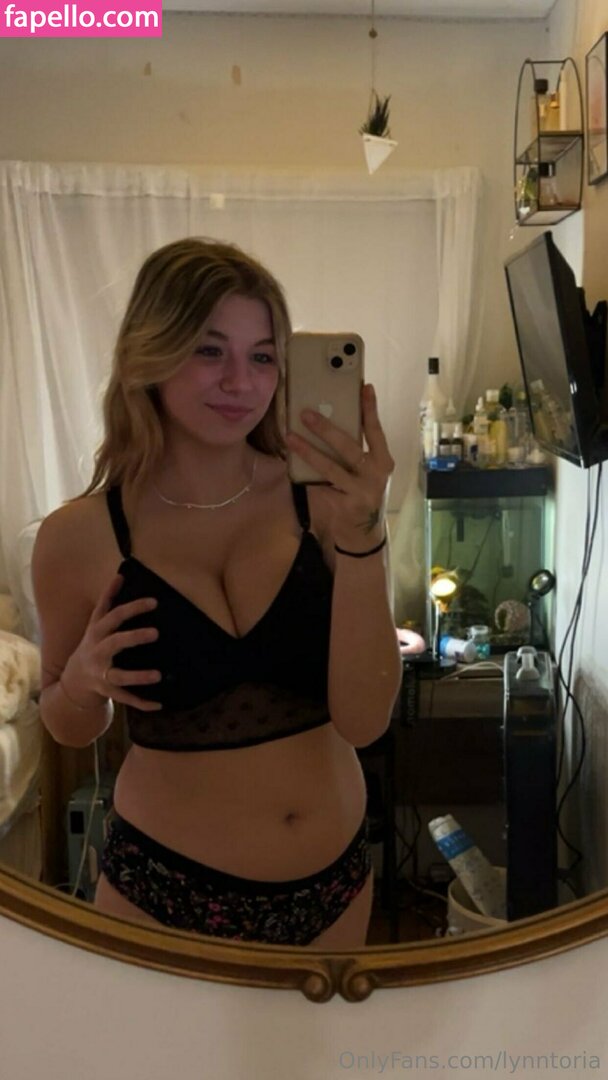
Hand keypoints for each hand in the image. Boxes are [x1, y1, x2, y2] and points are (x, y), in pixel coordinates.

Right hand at [61, 574, 162, 711]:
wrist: (72, 681)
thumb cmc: (92, 645)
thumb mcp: (96, 624)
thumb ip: (107, 601)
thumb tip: (119, 575)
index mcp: (96, 632)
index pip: (112, 615)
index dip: (132, 608)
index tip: (153, 602)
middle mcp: (97, 651)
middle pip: (115, 642)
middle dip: (134, 638)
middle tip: (156, 633)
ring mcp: (100, 673)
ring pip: (119, 676)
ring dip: (138, 676)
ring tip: (158, 675)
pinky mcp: (106, 691)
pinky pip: (125, 698)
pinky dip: (141, 702)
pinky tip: (159, 704)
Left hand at [285, 383, 394, 550]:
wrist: (362, 533)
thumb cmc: (361, 492)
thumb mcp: (366, 472)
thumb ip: (354, 452)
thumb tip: (328, 420)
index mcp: (383, 462)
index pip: (376, 432)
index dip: (371, 410)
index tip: (364, 387)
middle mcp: (375, 476)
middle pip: (349, 448)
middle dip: (326, 430)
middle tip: (306, 414)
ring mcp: (360, 492)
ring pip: (330, 468)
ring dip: (308, 451)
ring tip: (290, 437)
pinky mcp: (344, 506)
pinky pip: (319, 487)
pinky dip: (304, 476)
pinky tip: (289, 465)